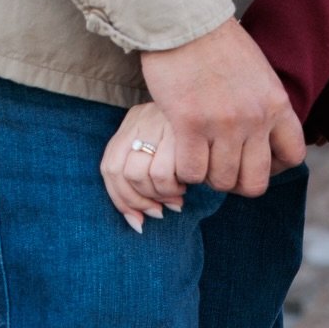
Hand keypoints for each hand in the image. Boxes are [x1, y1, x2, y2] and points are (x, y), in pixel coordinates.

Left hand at [100, 103, 184, 231]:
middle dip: (139, 201)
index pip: (110, 167)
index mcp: (134, 121)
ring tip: (178, 192)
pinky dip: (173, 188)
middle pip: (120, 173)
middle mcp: (141, 118)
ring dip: (160, 194)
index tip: (137, 222)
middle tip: (159, 210)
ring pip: (140, 176)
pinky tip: (186, 182)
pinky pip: (162, 173)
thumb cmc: (193, 139)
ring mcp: (156, 122)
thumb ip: (145, 172)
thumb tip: (136, 222)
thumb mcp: (164, 146)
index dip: (121, 200)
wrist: (219, 106)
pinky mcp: (174, 131)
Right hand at [139, 17, 305, 196]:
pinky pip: (193, 172)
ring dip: (209, 175)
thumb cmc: (216, 40)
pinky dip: (186, 169)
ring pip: (223, 181)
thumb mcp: (256, 71)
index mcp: (276, 102)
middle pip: (256, 182)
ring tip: (200, 155)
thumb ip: (263, 104)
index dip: (274, 167)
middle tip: (222, 165)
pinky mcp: (190, 124)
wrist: (184, 16)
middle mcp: (255, 117)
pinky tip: (182, 151)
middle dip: (238, 182)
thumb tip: (263, 135)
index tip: (255, 159)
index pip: (294, 156)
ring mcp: (224, 123)